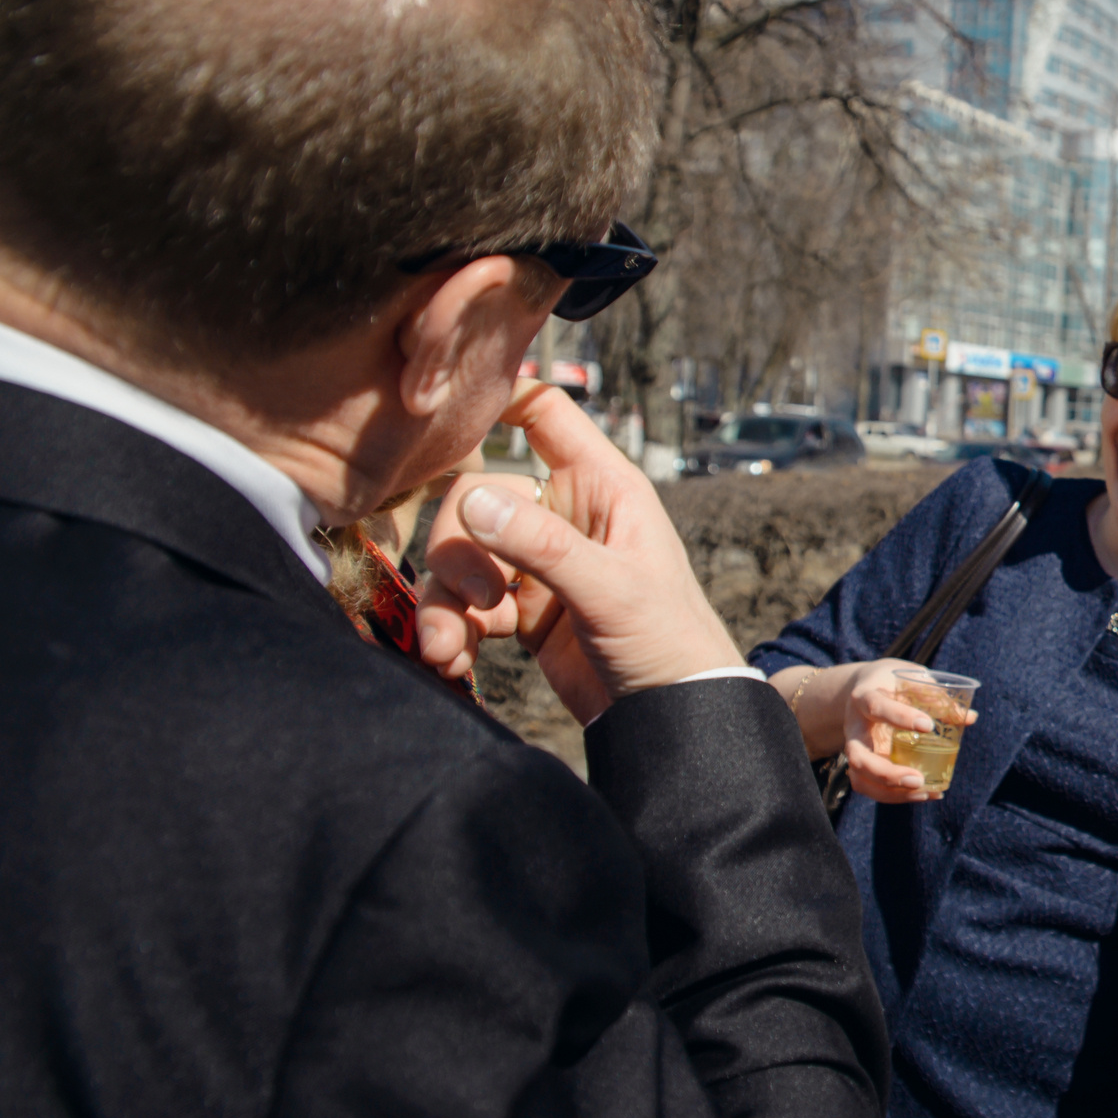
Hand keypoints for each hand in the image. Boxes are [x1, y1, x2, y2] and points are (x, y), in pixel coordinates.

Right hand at [417, 382, 739, 724]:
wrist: (674, 718)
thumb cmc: (669, 641)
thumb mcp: (610, 589)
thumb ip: (541, 545)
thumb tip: (470, 502)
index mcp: (601, 486)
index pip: (544, 412)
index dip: (498, 399)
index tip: (446, 415)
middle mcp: (566, 515)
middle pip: (476, 495)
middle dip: (458, 547)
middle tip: (478, 597)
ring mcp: (539, 562)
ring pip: (462, 555)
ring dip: (442, 600)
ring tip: (442, 647)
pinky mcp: (522, 610)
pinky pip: (464, 604)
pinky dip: (451, 629)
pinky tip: (451, 660)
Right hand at [829, 659, 975, 803]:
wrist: (865, 686)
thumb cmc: (894, 682)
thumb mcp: (913, 679)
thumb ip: (938, 697)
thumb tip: (970, 718)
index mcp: (864, 696)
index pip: (876, 707)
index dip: (900, 718)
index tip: (929, 726)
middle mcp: (854, 726)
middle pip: (858, 756)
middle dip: (886, 773)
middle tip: (917, 779)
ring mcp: (855, 748)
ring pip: (860, 778)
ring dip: (890, 792)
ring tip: (924, 792)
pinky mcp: (862, 765)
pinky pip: (870, 787)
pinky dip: (896, 796)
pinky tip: (925, 794)